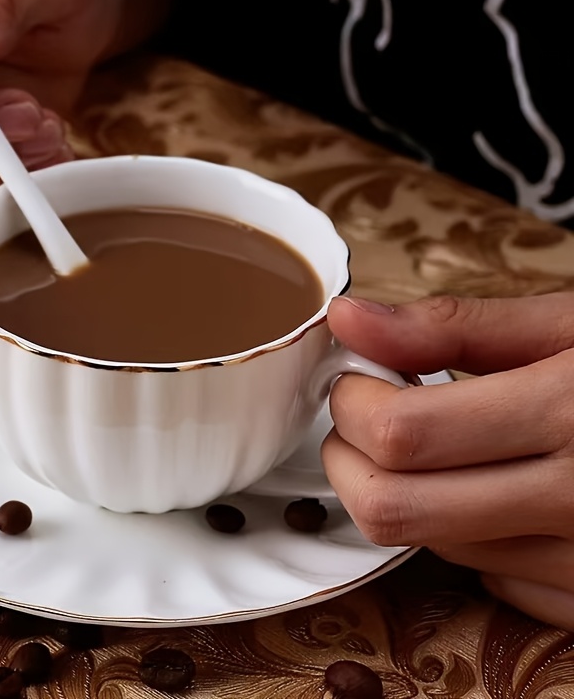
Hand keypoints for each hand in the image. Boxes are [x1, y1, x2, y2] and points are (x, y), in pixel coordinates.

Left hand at [326, 292, 573, 629]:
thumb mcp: (567, 325)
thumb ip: (448, 326)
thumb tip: (347, 319)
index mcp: (570, 414)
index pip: (402, 434)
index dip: (352, 403)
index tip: (356, 378)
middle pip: (396, 508)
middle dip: (349, 459)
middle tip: (363, 417)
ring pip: (431, 544)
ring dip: (399, 491)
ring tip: (426, 444)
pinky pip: (488, 578)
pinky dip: (459, 531)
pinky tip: (484, 488)